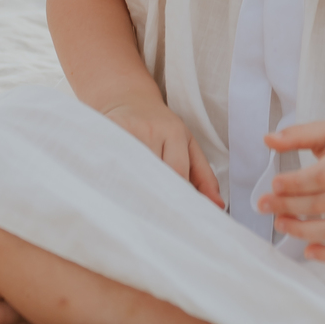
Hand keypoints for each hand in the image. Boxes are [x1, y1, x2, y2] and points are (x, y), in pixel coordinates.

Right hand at [102, 92, 224, 208]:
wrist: (130, 99)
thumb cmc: (163, 129)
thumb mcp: (187, 145)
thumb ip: (204, 176)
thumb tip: (217, 206)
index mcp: (175, 132)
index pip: (177, 172)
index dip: (176, 198)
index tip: (177, 220)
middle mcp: (151, 129)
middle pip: (154, 173)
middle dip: (156, 199)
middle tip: (156, 224)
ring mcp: (128, 129)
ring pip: (132, 171)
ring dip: (134, 194)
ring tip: (134, 212)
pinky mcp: (107, 130)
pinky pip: (112, 162)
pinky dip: (113, 180)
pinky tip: (114, 194)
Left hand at [258, 121, 324, 261]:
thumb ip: (298, 135)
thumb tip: (267, 140)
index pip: (324, 175)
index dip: (297, 183)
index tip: (274, 184)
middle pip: (324, 203)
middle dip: (289, 206)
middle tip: (264, 204)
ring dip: (303, 230)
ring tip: (280, 223)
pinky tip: (308, 251)